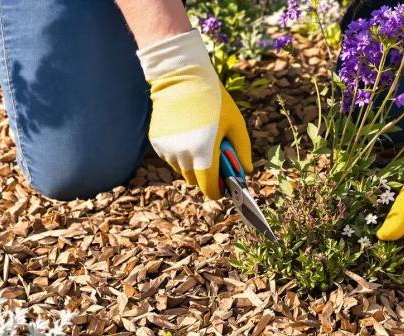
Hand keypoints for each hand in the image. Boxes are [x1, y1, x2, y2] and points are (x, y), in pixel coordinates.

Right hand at [137, 30, 251, 199]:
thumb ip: (242, 150)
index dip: (218, 190)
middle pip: (195, 181)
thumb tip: (246, 171)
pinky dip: (180, 153)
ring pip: (182, 170)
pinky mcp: (156, 142)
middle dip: (206, 175)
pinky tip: (187, 134)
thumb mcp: (235, 124)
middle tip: (215, 157)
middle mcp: (182, 155)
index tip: (224, 185)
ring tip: (201, 140)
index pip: (209, 188)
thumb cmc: (214, 99)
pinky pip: (171, 158)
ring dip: (192, 163)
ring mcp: (167, 149)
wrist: (182, 77)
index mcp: (203, 153)